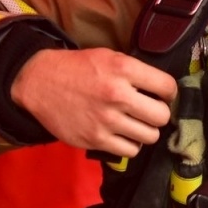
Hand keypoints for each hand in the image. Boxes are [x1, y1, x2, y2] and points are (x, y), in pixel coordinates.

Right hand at [9, 47, 177, 156]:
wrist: (39, 82)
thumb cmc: (78, 68)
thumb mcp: (109, 57)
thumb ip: (136, 72)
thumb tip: (164, 90)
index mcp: (123, 69)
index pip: (168, 87)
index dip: (169, 92)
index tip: (162, 94)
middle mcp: (118, 95)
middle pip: (162, 116)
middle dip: (159, 113)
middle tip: (149, 111)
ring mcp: (106, 120)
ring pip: (150, 136)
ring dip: (146, 130)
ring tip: (135, 123)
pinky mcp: (95, 140)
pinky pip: (131, 151)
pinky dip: (130, 144)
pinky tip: (123, 134)